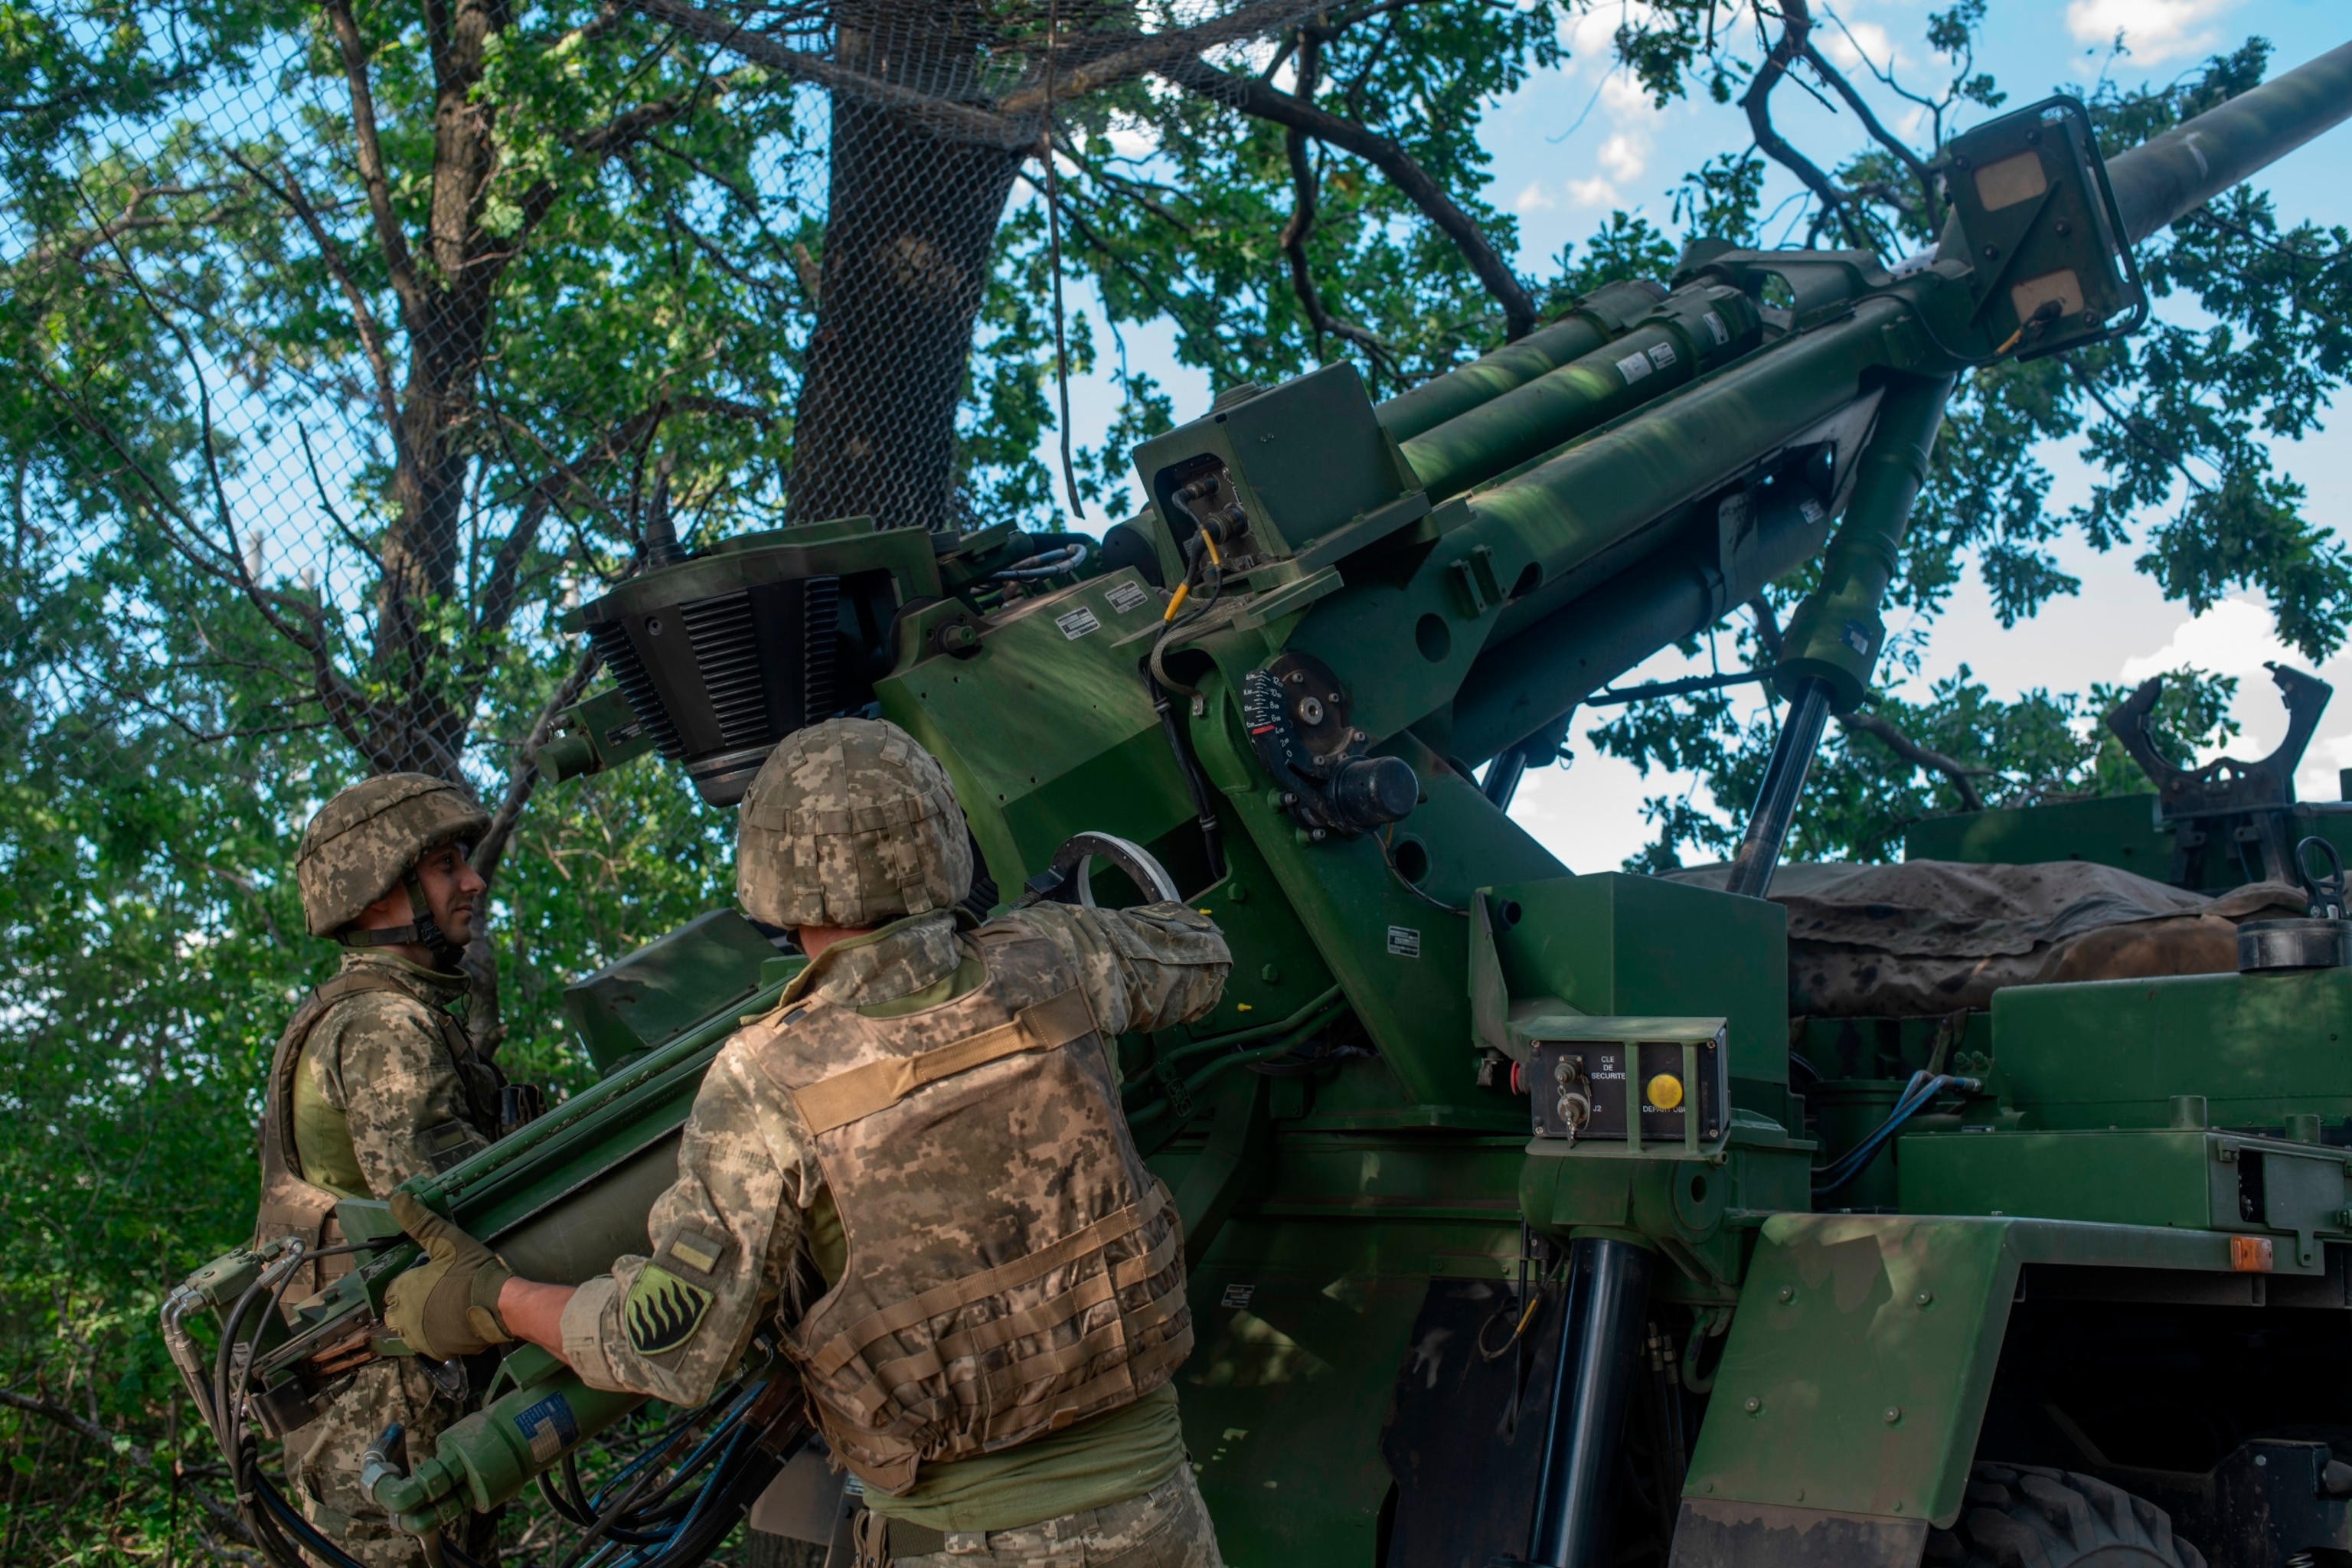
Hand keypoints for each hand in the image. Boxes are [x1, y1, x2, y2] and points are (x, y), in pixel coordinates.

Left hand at [384, 1190, 513, 1360]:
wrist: (500, 1305)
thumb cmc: (472, 1272)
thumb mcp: (448, 1241)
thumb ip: (420, 1221)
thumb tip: (397, 1198)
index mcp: (403, 1290)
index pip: (394, 1287)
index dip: (410, 1281)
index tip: (428, 1277)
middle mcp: (403, 1317)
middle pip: (396, 1311)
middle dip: (410, 1304)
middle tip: (436, 1294)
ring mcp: (419, 1337)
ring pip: (410, 1330)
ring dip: (420, 1321)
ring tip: (444, 1309)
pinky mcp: (437, 1351)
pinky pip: (428, 1344)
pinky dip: (437, 1336)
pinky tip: (453, 1323)